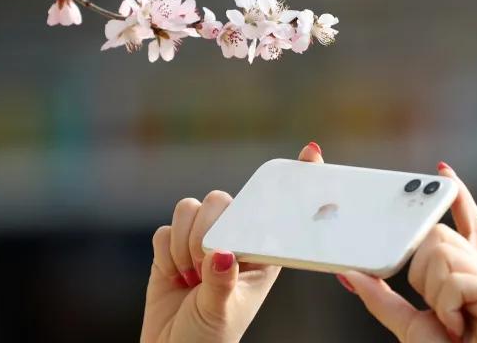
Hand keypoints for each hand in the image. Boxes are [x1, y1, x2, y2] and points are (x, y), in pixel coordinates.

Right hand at [139, 142, 324, 342]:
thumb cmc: (209, 340)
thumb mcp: (222, 313)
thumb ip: (222, 282)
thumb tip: (222, 253)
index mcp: (260, 255)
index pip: (280, 213)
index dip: (295, 182)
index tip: (312, 152)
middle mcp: (233, 241)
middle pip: (221, 201)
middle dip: (206, 233)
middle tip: (205, 267)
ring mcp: (201, 241)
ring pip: (189, 209)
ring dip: (183, 245)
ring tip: (190, 277)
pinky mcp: (171, 247)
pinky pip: (164, 231)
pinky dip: (165, 254)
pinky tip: (174, 277)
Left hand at [337, 162, 476, 342]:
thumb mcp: (406, 324)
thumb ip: (380, 296)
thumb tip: (350, 272)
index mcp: (467, 277)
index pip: (465, 227)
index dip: (457, 197)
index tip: (442, 171)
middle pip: (440, 236)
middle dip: (422, 270)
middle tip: (436, 308)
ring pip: (444, 253)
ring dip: (433, 292)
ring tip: (450, 321)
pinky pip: (457, 279)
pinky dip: (447, 306)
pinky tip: (459, 326)